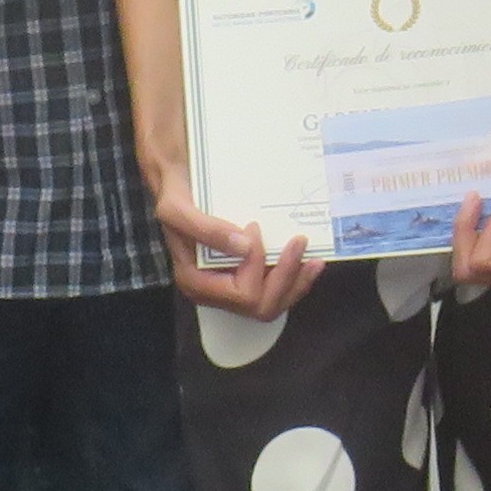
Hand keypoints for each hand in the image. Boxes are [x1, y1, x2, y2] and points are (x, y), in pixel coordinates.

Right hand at [150, 160, 322, 323]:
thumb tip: (245, 248)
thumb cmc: (176, 196)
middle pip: (261, 306)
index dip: (256, 266)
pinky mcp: (246, 275)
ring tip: (314, 259)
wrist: (180, 183)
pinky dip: (295, 278)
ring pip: (273, 303)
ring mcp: (232, 286)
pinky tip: (309, 261)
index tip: (254, 228)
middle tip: (299, 242)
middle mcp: (215, 292)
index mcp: (196, 283)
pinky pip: (275, 289)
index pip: (240, 294)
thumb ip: (205, 230)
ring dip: (296, 282)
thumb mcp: (177, 209)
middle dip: (286, 277)